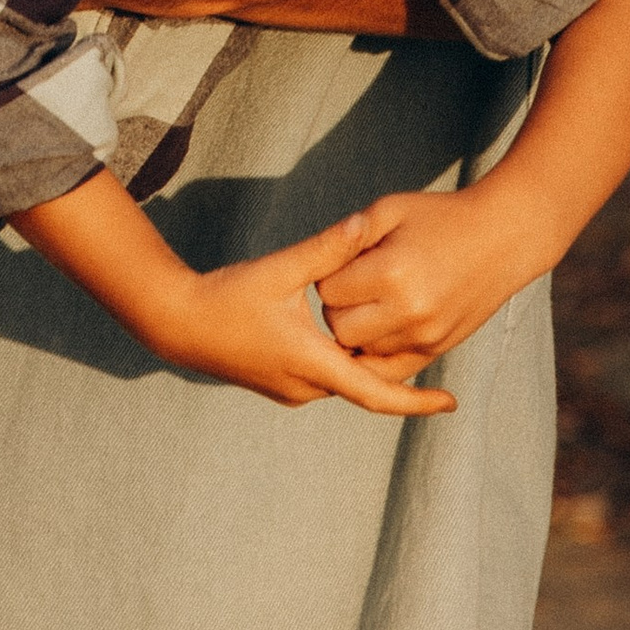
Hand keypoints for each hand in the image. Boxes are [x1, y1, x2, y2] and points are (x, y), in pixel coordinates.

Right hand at [152, 213, 457, 417]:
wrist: (176, 324)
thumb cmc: (226, 296)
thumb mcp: (279, 270)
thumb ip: (325, 250)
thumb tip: (363, 225)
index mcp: (312, 365)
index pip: (377, 393)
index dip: (417, 400)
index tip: (452, 404)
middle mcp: (306, 387)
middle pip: (367, 384)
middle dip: (400, 367)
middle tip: (436, 342)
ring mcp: (292, 390)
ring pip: (346, 378)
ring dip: (371, 361)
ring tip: (403, 334)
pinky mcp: (282, 383)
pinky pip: (327, 376)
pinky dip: (347, 361)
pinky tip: (359, 336)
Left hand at [313, 181, 547, 363]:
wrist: (503, 239)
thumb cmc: (441, 217)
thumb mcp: (391, 209)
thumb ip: (348, 234)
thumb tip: (314, 258)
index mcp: (391, 273)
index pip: (328, 291)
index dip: (330, 273)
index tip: (345, 261)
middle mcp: (408, 311)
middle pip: (340, 328)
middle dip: (339, 307)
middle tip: (355, 284)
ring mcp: (425, 335)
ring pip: (363, 352)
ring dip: (359, 330)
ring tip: (372, 301)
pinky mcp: (437, 349)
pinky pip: (391, 367)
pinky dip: (379, 351)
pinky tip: (380, 327)